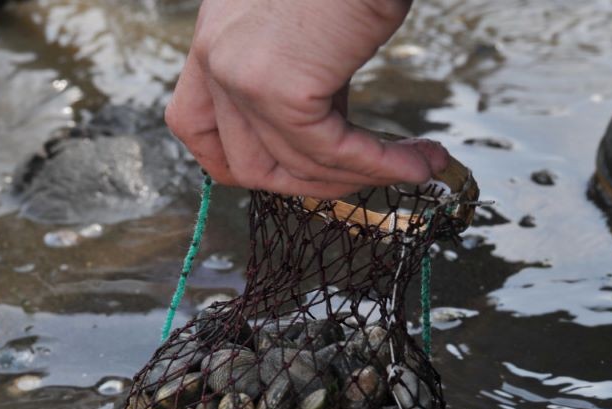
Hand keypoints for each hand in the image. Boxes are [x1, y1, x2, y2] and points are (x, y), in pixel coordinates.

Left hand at [165, 0, 448, 197]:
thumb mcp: (300, 23)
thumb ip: (295, 72)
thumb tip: (326, 125)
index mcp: (213, 36)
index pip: (193, 127)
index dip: (234, 164)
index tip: (286, 171)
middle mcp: (215, 55)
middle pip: (242, 164)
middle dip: (310, 182)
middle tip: (363, 174)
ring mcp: (241, 75)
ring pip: (292, 168)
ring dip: (357, 178)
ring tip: (413, 166)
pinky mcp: (281, 88)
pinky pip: (330, 153)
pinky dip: (378, 165)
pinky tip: (418, 161)